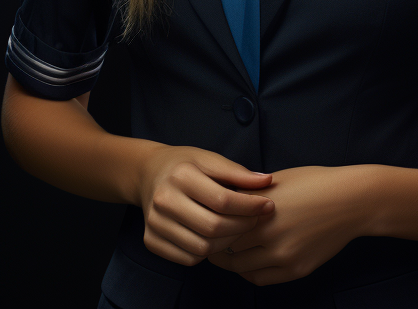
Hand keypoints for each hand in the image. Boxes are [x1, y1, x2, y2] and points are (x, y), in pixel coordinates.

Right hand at [137, 145, 275, 266]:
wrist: (148, 173)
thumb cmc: (185, 165)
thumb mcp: (210, 158)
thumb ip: (238, 172)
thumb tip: (267, 182)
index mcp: (180, 175)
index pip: (223, 200)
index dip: (250, 206)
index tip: (268, 205)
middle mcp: (164, 200)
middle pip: (212, 228)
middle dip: (241, 227)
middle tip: (255, 220)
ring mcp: (155, 224)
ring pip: (201, 248)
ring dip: (226, 243)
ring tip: (237, 229)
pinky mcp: (150, 241)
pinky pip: (188, 259)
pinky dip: (207, 253)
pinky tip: (215, 238)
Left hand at [205, 164, 369, 285]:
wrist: (351, 201)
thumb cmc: (315, 182)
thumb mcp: (277, 180)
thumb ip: (250, 194)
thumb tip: (224, 200)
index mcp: (262, 207)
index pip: (222, 222)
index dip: (211, 224)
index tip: (203, 223)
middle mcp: (270, 233)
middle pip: (228, 247)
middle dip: (216, 245)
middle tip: (207, 242)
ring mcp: (284, 254)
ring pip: (242, 268)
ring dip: (231, 263)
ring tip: (224, 256)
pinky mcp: (296, 270)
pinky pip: (261, 279)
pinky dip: (249, 274)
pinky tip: (246, 264)